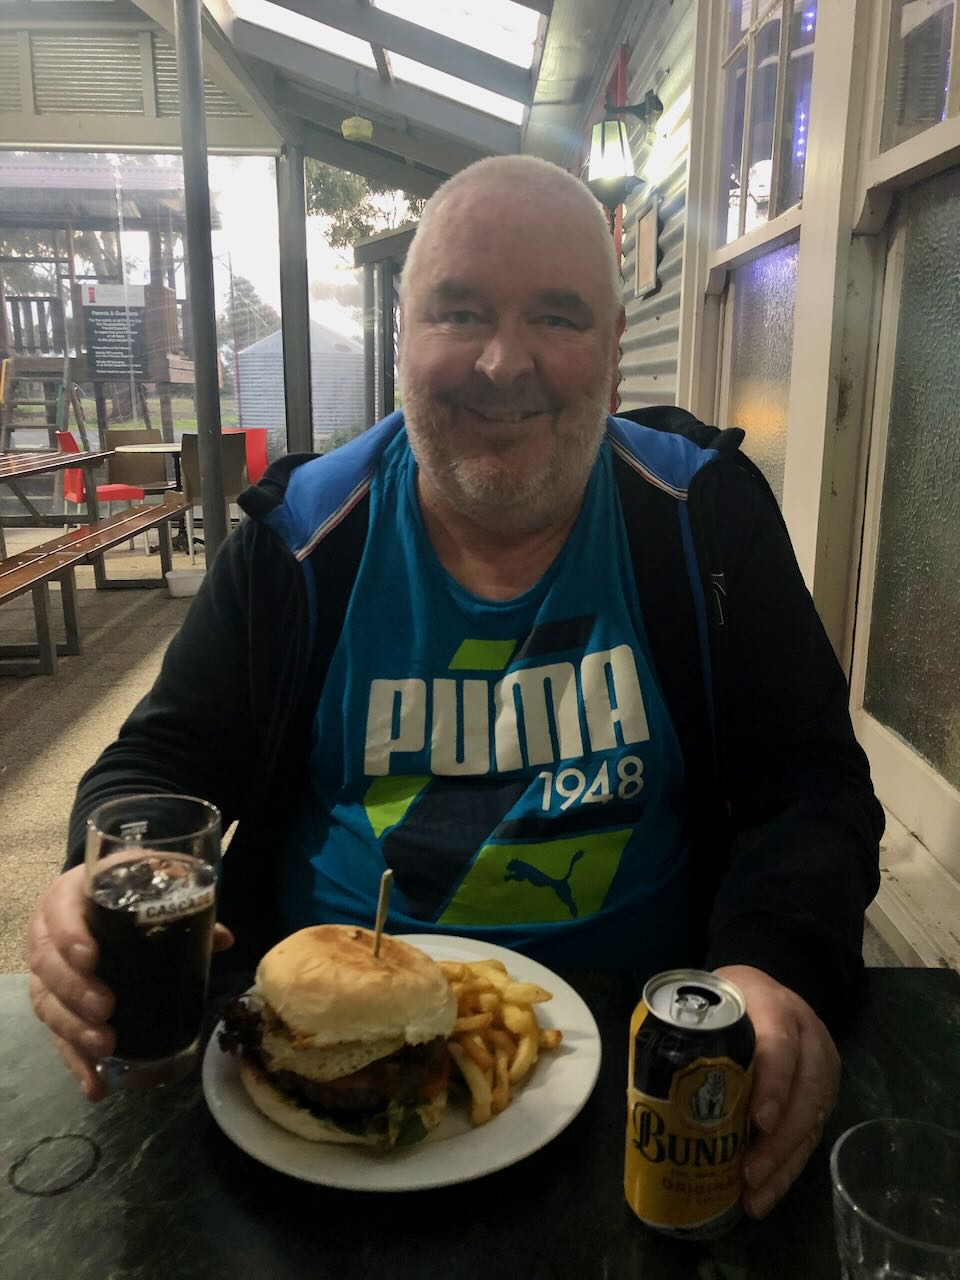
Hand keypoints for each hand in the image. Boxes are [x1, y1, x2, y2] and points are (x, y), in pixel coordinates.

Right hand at [27, 865, 234, 1100]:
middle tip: (106, 1009)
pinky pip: (57, 1036)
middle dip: (75, 991)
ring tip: (104, 1047)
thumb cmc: (126, 887)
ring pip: (47, 1004)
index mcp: (71, 898)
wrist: (98, 895)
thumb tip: (223, 939)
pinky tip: (95, 1086)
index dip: (70, 936)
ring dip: (74, 1031)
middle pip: (48, 966)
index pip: (61, 914)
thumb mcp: (149, 882)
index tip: (91, 956)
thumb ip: (182, 904)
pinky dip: (75, 1063)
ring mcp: (48, 973)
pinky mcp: (54, 1005)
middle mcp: (49, 936)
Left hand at [713, 964, 839, 1219]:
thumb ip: (689, 1033)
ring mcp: (821, 1068)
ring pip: (811, 1120)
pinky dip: (787, 1170)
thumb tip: (649, 1090)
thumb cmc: (726, 1000)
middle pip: (805, 1092)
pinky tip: (764, 1195)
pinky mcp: (823, 1096)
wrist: (764, 990)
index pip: (780, 1044)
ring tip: (753, 1196)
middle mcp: (809, 1038)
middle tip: (748, 1171)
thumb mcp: (708, 1001)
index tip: (758, 1121)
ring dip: (782, 1164)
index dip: (772, 1083)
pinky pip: (811, 1137)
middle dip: (778, 1139)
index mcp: (776, 1007)